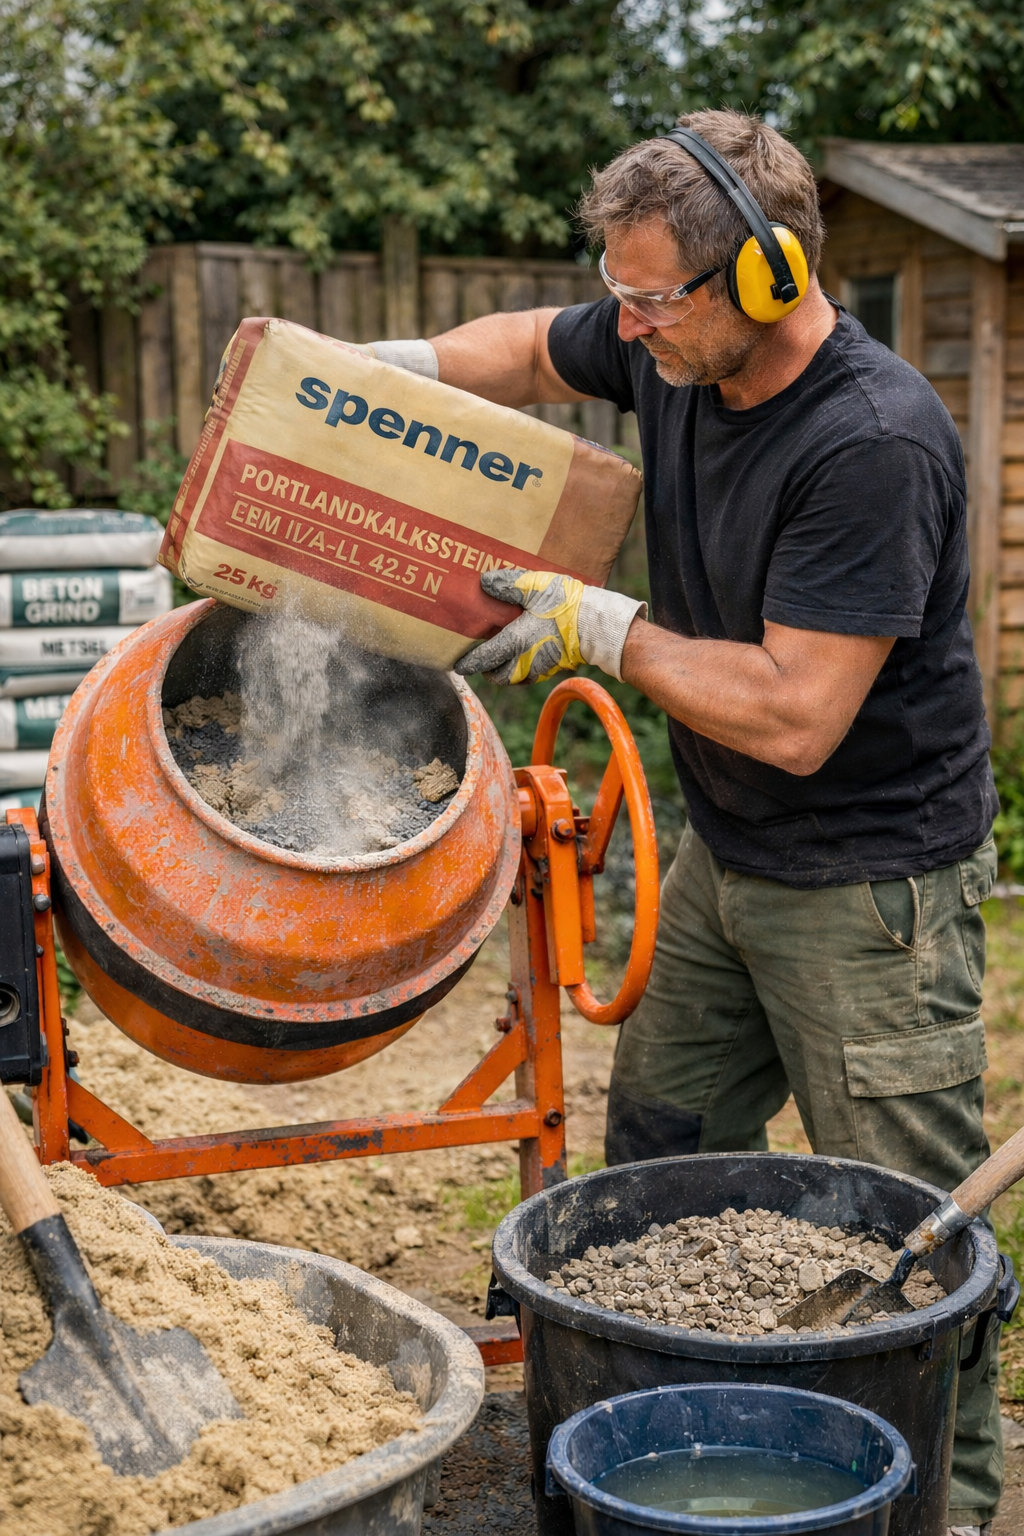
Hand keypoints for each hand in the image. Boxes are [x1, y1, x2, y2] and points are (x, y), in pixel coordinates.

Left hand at [454, 568, 584, 684]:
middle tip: (481, 661)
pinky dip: (522, 672)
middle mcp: (524, 660)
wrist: (596, 625)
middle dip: (487, 671)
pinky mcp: (554, 668)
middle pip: (498, 676)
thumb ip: (507, 585)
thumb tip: (484, 582)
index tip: (458, 666)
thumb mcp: (534, 587)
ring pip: (514, 679)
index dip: (469, 664)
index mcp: (515, 641)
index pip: (484, 658)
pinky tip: (524, 658)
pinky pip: (531, 676)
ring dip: (505, 673)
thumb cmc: (565, 605)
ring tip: (502, 659)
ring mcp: (540, 667)